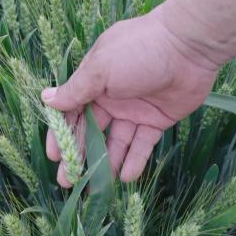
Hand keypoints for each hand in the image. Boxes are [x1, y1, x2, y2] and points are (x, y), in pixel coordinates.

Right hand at [41, 7, 218, 186]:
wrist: (189, 46)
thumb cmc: (139, 51)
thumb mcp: (101, 69)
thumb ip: (75, 90)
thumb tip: (46, 99)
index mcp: (95, 81)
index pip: (72, 112)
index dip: (62, 134)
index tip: (54, 156)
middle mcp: (112, 97)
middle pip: (92, 132)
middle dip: (79, 156)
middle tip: (68, 181)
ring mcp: (135, 110)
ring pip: (117, 142)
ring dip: (106, 163)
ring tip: (96, 189)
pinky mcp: (157, 120)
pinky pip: (142, 144)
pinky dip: (134, 160)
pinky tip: (125, 177)